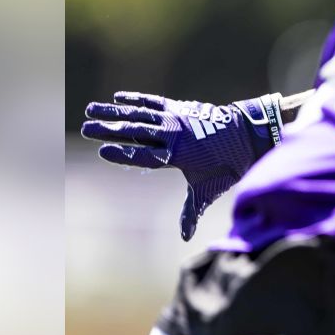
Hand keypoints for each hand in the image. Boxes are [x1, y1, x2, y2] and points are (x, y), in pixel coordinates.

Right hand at [81, 91, 283, 239]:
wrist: (248, 134)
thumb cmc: (227, 165)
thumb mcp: (208, 189)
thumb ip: (191, 211)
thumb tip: (185, 237)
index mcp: (178, 155)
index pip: (144, 156)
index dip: (123, 154)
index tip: (102, 151)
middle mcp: (174, 133)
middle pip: (137, 131)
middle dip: (111, 129)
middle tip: (87, 128)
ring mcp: (176, 117)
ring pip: (140, 113)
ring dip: (115, 111)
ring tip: (90, 110)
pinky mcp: (180, 106)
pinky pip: (154, 101)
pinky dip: (137, 99)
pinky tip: (118, 97)